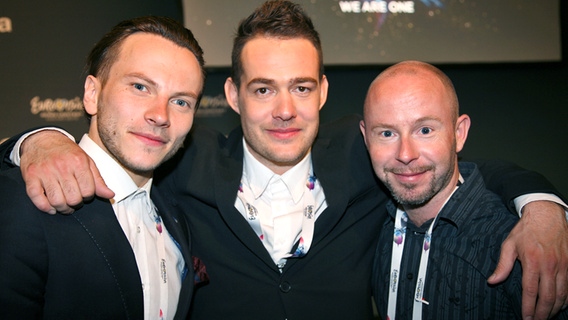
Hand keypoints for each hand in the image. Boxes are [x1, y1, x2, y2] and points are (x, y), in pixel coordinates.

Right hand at [20, 131, 113, 213]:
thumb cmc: (66, 152)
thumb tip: (110, 194)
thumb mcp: (87, 161)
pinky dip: (44, 207)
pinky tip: (50, 207)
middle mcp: (62, 167)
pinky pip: (37, 198)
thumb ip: (98, 180)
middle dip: (76, 204)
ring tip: (64, 205)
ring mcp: (45, 172)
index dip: (88, 196)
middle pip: (73, 199)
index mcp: (78, 162)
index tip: (85, 194)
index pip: (89, 191)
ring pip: (57, 201)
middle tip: (74, 200)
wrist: (43, 139)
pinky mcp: (31, 176)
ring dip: (62, 208)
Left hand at [488, 200, 567, 319]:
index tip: (526, 318)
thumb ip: (502, 265)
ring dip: (556, 309)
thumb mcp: (509, 245)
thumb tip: (492, 281)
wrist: (547, 214)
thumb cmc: (525, 230)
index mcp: (532, 262)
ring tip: (547, 316)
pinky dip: (566, 298)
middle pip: (548, 297)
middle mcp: (550, 265)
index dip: (528, 308)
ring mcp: (564, 265)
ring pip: (562, 294)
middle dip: (543, 313)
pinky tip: (560, 304)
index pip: (530, 291)